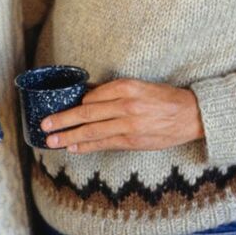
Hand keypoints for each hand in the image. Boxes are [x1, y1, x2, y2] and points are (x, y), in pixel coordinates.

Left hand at [41, 79, 203, 152]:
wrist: (191, 115)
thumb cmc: (165, 99)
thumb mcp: (140, 86)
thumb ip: (114, 91)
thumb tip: (88, 95)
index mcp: (126, 87)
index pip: (92, 96)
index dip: (74, 103)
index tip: (59, 107)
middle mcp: (126, 105)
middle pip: (86, 113)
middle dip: (63, 120)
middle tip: (45, 125)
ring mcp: (129, 125)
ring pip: (92, 131)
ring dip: (69, 137)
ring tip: (52, 140)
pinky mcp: (133, 141)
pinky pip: (104, 144)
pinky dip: (87, 146)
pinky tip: (74, 148)